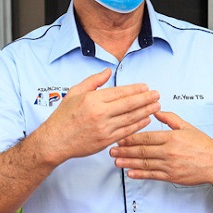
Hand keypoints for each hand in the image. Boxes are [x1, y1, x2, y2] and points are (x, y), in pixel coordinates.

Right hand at [36, 68, 160, 163]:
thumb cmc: (63, 116)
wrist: (55, 141)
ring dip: (146, 111)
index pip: (120, 92)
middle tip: (157, 95)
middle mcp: (100, 113)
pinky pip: (127, 132)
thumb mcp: (75, 92)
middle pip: (129, 104)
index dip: (135, 89)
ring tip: (157, 106)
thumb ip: (93, 81)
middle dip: (146, 99)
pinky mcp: (106, 141)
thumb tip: (108, 71)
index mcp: (93, 99)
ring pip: (131, 118)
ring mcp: (104, 128)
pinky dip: (138, 125)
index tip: (146, 87)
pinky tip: (146, 119)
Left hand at [110, 110, 212, 186]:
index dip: (131, 138)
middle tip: (112, 150)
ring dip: (128, 163)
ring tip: (116, 161)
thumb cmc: (203, 145)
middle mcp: (169, 152)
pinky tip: (130, 173)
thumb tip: (156, 111)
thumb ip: (171, 118)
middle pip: (142, 150)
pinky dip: (140, 174)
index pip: (147, 137)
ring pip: (145, 164)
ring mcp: (170, 165)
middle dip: (125, 150)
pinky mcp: (172, 177)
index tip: (119, 137)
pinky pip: (153, 175)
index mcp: (172, 137)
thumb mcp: (188, 127)